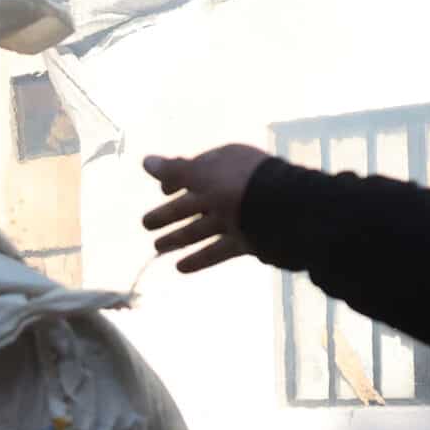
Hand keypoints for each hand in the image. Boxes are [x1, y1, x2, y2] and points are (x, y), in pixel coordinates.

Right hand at [142, 146, 273, 271]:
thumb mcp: (201, 175)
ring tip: (158, 248)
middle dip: (170, 213)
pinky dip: (201, 258)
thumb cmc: (238, 186)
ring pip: (205, 227)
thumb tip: (145, 161)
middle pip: (196, 202)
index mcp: (226, 164)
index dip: (176, 181)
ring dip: (181, 237)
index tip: (161, 193)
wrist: (285, 214)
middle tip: (146, 225)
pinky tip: (180, 268)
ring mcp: (242, 215)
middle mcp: (234, 187)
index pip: (196, 170)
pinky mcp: (249, 240)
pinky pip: (220, 249)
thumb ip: (173, 171)